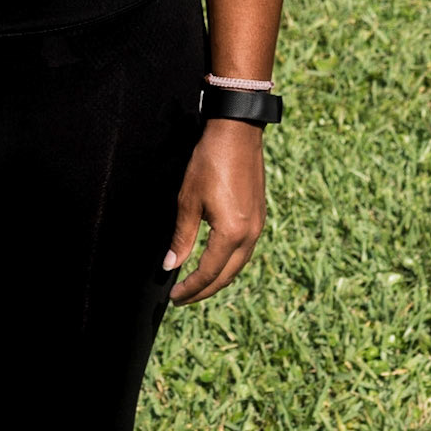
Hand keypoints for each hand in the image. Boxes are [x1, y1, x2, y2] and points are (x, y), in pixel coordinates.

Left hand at [163, 120, 266, 306]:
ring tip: (196, 284)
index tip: (173, 296)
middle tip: (182, 298)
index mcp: (231, 233)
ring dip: (218, 278)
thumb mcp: (188, 201)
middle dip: (204, 290)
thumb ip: (182, 237)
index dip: (190, 288)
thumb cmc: (210, 162)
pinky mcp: (259, 216)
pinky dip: (228, 262)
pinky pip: (245, 250)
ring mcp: (258, 225)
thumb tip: (171, 265)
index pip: (208, 272)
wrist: (237, 133)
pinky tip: (215, 261)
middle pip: (227, 276)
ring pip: (238, 265)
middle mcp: (250, 234)